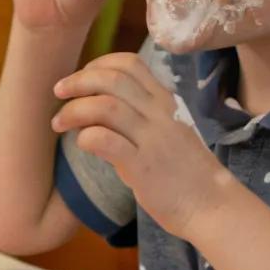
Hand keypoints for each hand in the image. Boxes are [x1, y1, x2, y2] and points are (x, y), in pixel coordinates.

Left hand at [52, 52, 233, 240]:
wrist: (212, 206)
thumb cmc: (186, 173)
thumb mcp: (168, 133)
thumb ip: (141, 119)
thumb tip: (99, 114)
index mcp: (165, 102)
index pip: (129, 63)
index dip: (99, 64)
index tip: (81, 78)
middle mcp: (160, 114)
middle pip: (112, 79)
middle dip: (78, 81)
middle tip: (58, 92)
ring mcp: (153, 139)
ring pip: (106, 106)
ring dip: (74, 110)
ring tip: (58, 123)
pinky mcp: (143, 166)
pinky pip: (106, 140)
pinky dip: (86, 137)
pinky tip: (81, 145)